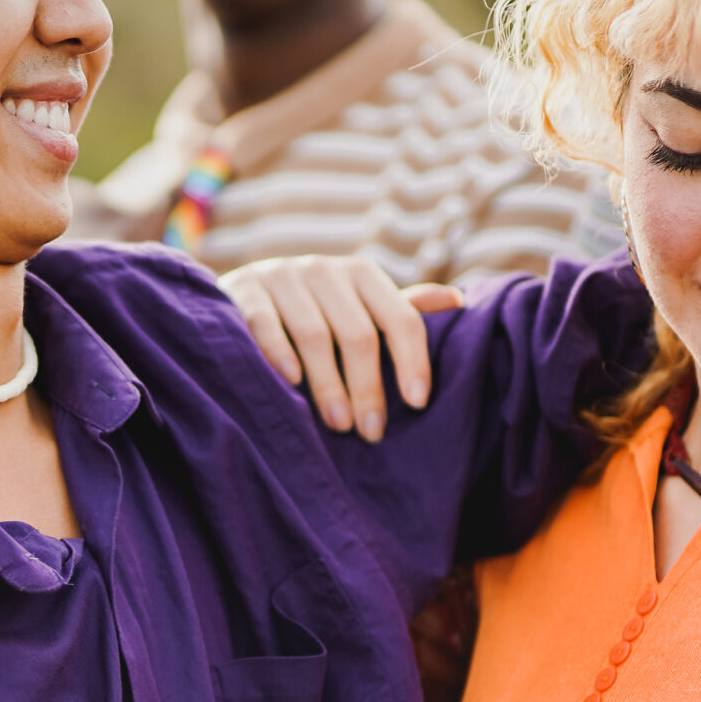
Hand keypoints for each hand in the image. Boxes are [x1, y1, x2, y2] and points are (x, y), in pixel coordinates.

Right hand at [220, 256, 462, 441]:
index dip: (412, 361)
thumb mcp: (358, 309)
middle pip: (358, 334)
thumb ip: (399, 311)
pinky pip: (266, 324)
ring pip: (314, 335)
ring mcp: (282, 275)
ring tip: (339, 426)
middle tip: (372, 432)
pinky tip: (292, 386)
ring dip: (329, 386)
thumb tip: (458, 303)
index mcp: (361, 273)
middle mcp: (324, 268)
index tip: (417, 403)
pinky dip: (280, 356)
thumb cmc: (314, 311)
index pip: (400, 317)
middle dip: (368, 388)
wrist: (242, 294)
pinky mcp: (244, 288)